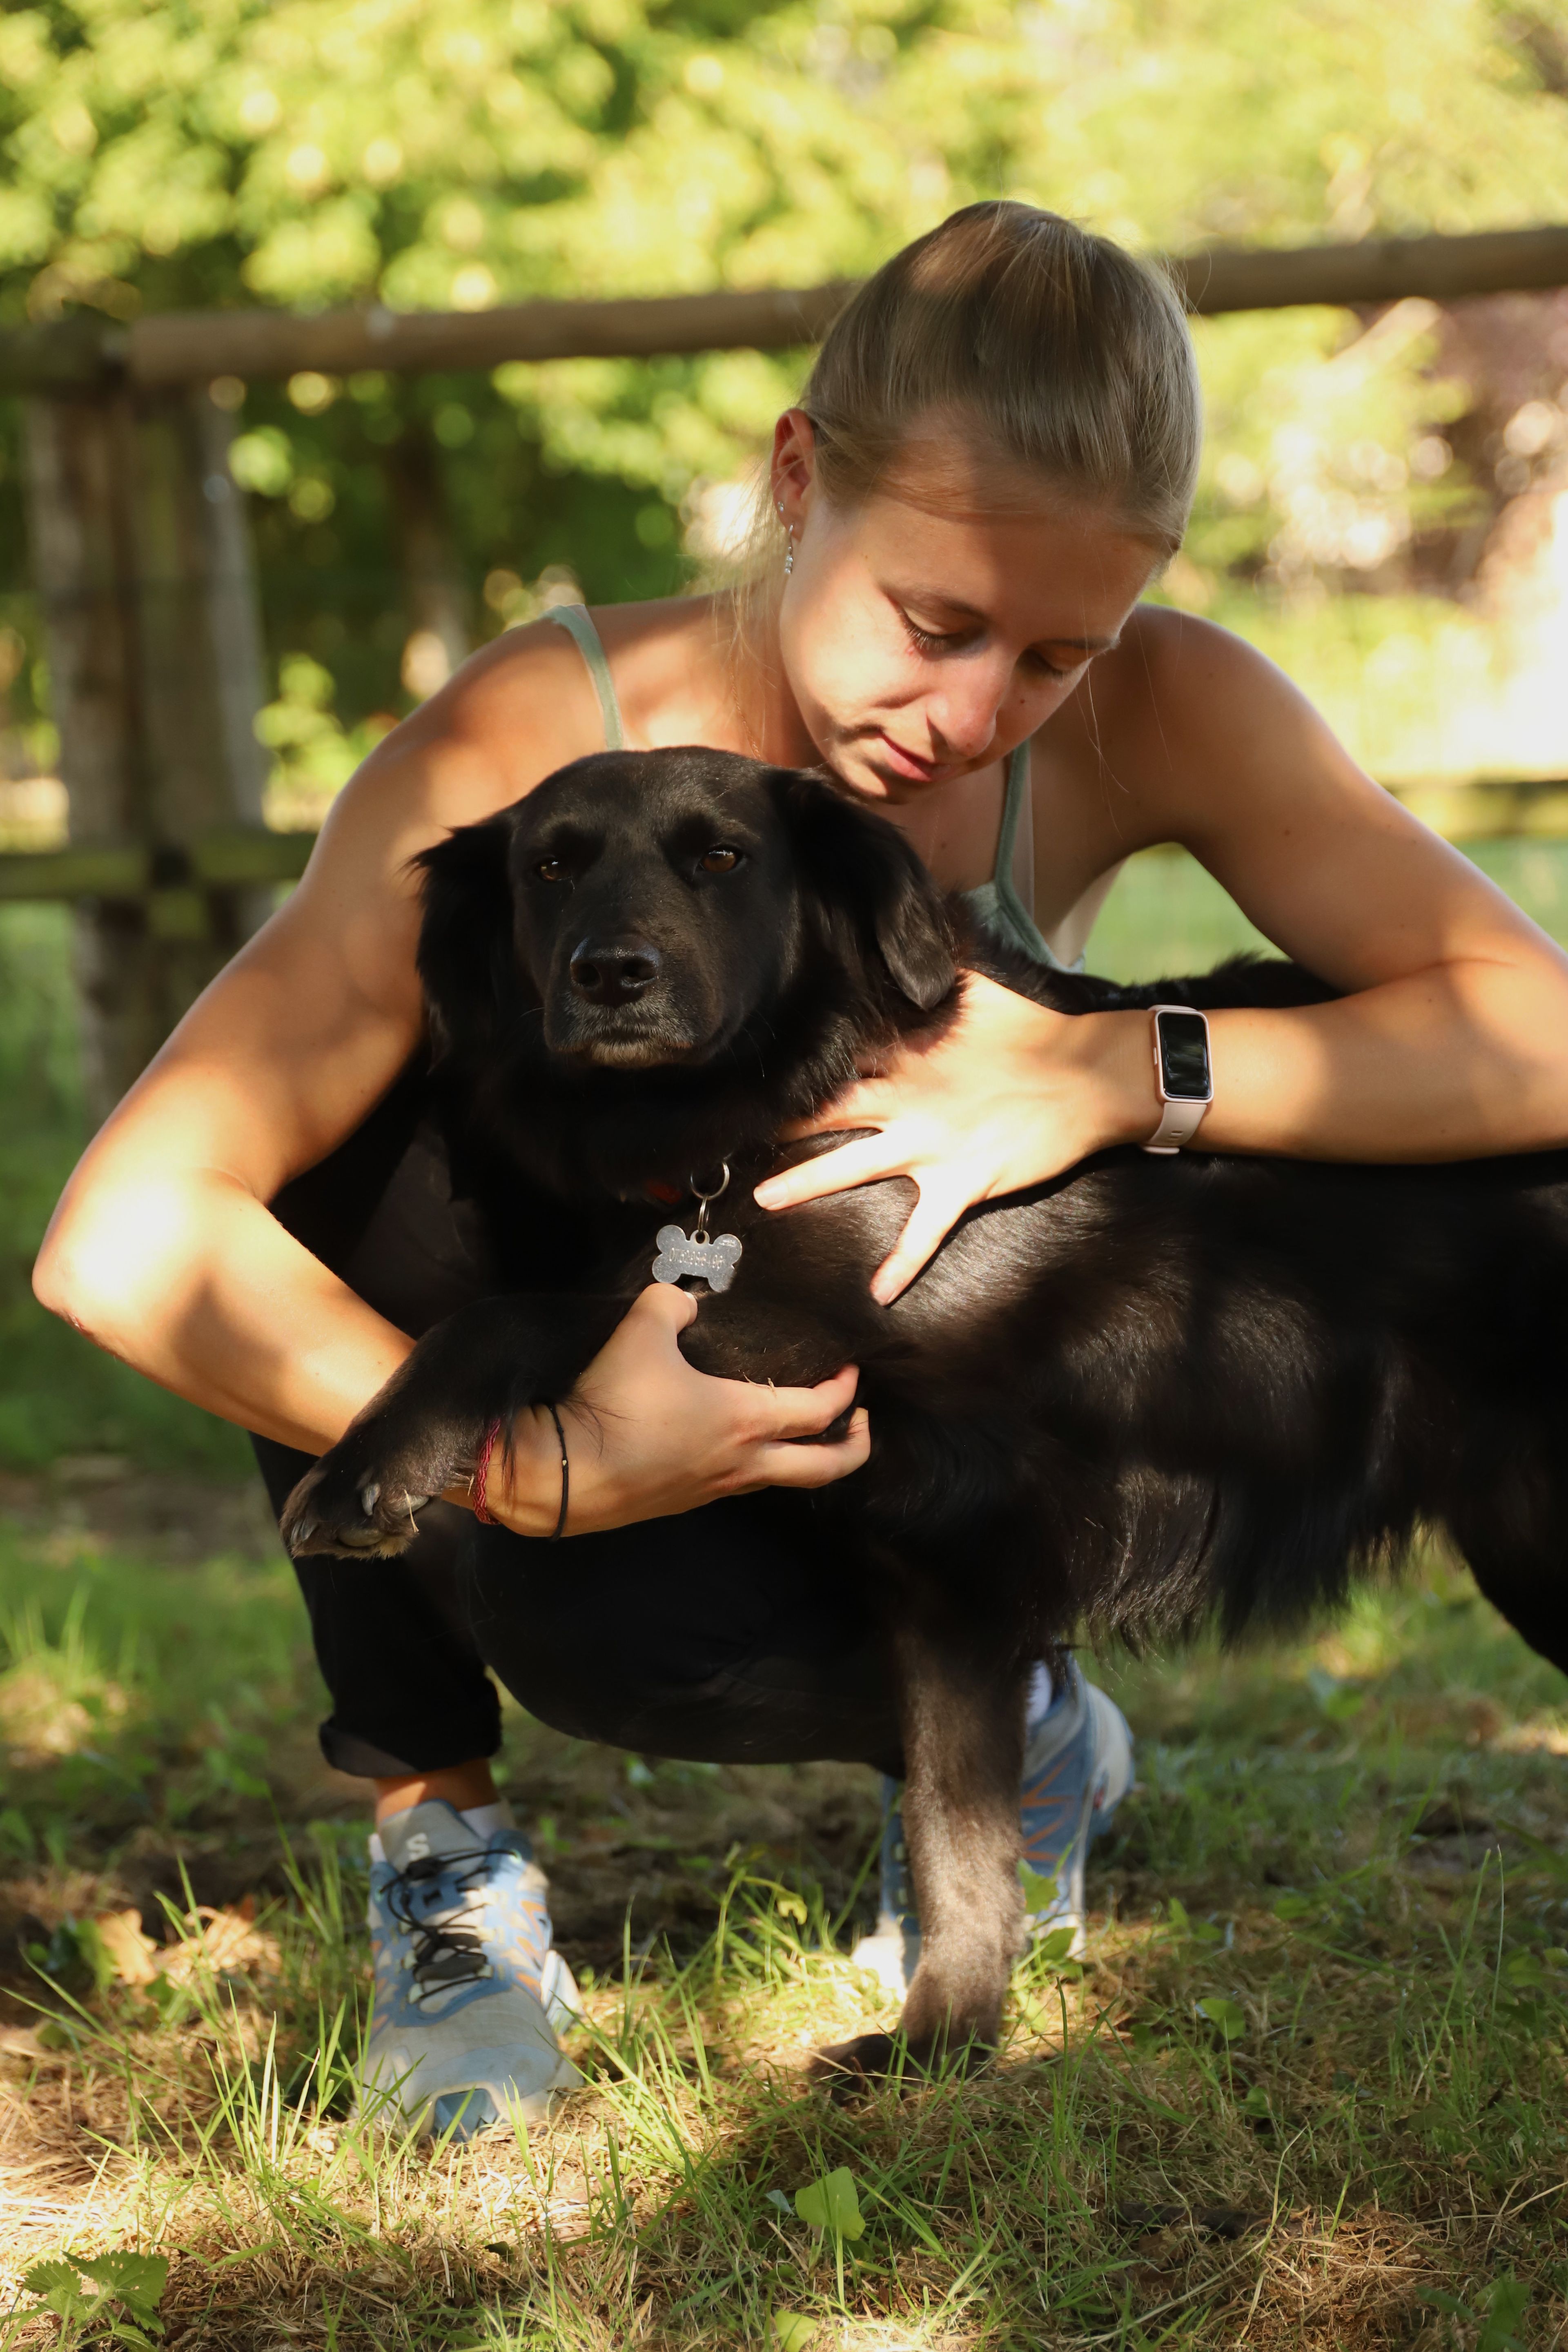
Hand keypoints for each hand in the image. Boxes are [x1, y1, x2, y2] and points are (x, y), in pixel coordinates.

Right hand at [485, 1283, 868, 1535]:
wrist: (562, 1472)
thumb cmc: (613, 1402)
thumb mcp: (642, 1328)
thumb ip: (672, 1303)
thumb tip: (683, 1301)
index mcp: (746, 1421)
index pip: (821, 1411)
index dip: (845, 1390)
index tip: (852, 1372)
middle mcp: (742, 1464)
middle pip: (824, 1469)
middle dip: (854, 1447)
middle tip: (861, 1423)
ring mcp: (714, 1490)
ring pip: (780, 1481)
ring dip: (802, 1458)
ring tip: (797, 1430)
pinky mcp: (683, 1502)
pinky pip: (737, 1485)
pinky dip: (755, 1464)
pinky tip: (731, 1442)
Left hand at [753, 974, 1150, 1301]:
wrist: (1093, 1076)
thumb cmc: (1038, 1033)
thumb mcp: (980, 991)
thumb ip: (936, 974)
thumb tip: (908, 935)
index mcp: (909, 1058)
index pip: (842, 1058)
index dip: (799, 1063)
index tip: (754, 1067)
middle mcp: (908, 1102)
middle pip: (829, 1110)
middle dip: (781, 1122)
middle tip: (730, 1131)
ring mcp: (931, 1146)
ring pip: (855, 1167)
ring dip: (808, 1183)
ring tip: (764, 1202)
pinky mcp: (962, 1181)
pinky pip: (926, 1231)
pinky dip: (903, 1263)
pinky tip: (878, 1294)